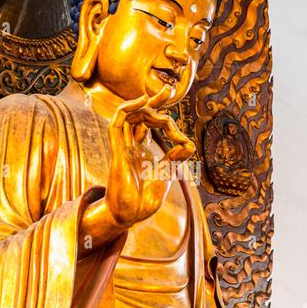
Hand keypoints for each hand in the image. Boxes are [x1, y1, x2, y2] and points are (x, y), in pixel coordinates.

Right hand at [106, 86, 195, 228]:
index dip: (165, 120)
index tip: (184, 138)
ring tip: (158, 95)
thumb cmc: (142, 203)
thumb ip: (175, 159)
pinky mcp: (117, 153)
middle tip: (168, 89)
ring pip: (128, 116)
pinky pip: (117, 125)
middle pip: (138, 116)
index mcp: (141, 152)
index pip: (149, 126)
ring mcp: (123, 148)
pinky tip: (142, 102)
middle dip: (153, 102)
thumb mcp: (165, 176)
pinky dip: (127, 110)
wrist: (128, 218)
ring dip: (143, 104)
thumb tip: (190, 145)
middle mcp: (130, 147)